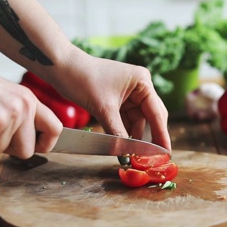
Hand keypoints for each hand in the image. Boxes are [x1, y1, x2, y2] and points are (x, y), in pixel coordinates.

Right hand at [0, 60, 61, 158]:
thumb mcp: (5, 97)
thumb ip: (20, 117)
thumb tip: (28, 144)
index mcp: (29, 99)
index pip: (55, 128)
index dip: (46, 144)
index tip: (34, 147)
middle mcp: (25, 105)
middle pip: (28, 150)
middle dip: (8, 150)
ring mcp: (11, 114)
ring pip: (4, 151)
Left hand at [46, 51, 171, 151]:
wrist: (60, 67)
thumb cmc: (82, 79)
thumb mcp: (103, 109)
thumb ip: (118, 133)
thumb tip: (127, 154)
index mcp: (142, 82)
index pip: (156, 113)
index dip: (161, 135)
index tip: (166, 153)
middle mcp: (140, 87)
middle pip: (150, 118)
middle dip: (148, 137)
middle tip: (151, 159)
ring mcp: (130, 94)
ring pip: (137, 122)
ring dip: (133, 137)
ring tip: (132, 155)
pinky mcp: (118, 100)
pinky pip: (126, 120)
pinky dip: (124, 132)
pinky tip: (123, 145)